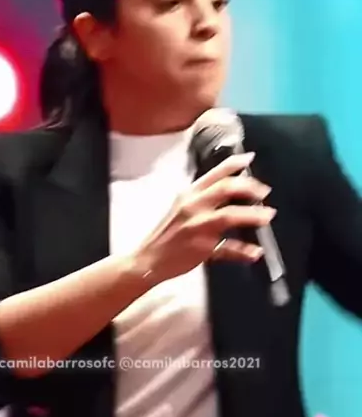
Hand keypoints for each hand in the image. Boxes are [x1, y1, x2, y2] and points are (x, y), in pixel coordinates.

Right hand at [133, 152, 273, 284]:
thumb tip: (230, 193)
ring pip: (230, 215)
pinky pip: (228, 248)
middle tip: (265, 192)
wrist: (149, 259)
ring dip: (253, 215)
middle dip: (250, 187)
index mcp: (189, 194)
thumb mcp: (182, 208)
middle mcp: (193, 206)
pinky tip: (256, 252)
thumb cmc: (167, 233)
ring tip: (268, 216)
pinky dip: (244, 251)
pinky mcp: (202, 248)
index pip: (214, 173)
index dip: (234, 163)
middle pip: (225, 188)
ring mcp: (197, 227)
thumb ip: (203, 199)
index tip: (250, 158)